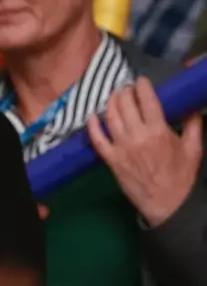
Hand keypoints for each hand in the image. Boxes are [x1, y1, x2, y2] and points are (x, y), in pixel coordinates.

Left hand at [87, 78, 203, 225]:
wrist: (167, 203)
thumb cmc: (182, 176)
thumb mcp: (194, 148)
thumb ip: (193, 124)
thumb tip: (192, 106)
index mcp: (159, 131)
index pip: (147, 99)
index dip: (142, 86)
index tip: (141, 81)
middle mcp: (137, 136)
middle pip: (124, 104)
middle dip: (125, 92)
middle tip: (127, 89)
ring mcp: (121, 148)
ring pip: (110, 117)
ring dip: (110, 102)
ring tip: (114, 96)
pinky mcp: (110, 159)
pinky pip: (97, 139)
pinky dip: (92, 125)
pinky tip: (91, 116)